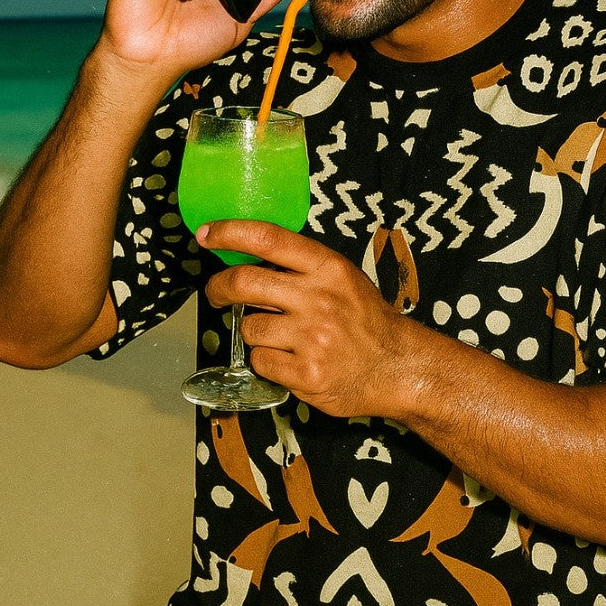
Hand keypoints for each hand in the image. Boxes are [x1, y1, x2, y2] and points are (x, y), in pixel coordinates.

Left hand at [199, 221, 412, 417]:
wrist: (398, 368)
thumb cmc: (367, 322)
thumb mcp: (344, 279)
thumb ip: (303, 267)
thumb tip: (250, 257)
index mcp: (327, 269)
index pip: (268, 238)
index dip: (229, 232)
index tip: (207, 234)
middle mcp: (319, 299)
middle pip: (243, 282)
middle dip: (219, 288)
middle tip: (217, 294)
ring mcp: (312, 337)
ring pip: (248, 328)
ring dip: (255, 333)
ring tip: (281, 338)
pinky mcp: (306, 372)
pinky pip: (260, 361)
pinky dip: (267, 362)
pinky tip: (290, 360)